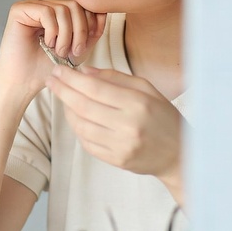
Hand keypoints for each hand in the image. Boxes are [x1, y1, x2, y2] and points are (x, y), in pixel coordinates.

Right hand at [0, 0, 105, 96]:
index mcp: (58, 11)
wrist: (25, 82)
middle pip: (75, 5)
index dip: (90, 23)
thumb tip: (104, 11)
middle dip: (80, 30)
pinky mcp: (19, 9)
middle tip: (74, 51)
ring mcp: (32, 5)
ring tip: (59, 51)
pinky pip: (46, 11)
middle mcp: (45, 4)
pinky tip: (47, 44)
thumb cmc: (49, 68)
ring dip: (66, 34)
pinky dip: (52, 31)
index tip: (86, 46)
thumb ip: (92, 30)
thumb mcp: (79, 48)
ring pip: (62, 9)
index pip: (82, 4)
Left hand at [45, 65, 183, 198]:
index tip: (58, 70)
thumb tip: (84, 71)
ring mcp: (121, 146)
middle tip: (51, 80)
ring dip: (67, 110)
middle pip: (83, 106)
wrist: (180, 153)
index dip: (72, 78)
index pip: (95, 88)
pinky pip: (87, 143)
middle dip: (63, 91)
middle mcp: (129, 125)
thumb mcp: (147, 89)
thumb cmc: (163, 116)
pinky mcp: (117, 161)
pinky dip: (78, 128)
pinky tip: (76, 117)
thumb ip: (115, 78)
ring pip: (81, 126)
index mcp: (137, 103)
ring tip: (63, 98)